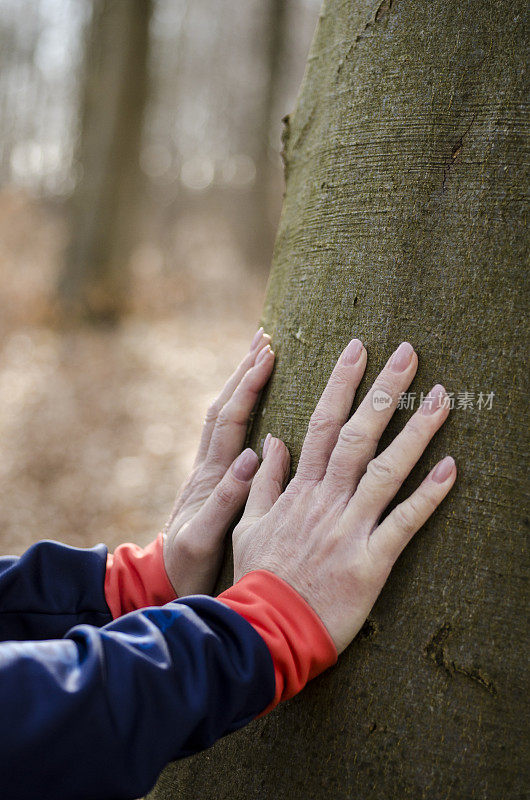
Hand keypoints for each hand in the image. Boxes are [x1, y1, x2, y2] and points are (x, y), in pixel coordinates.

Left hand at [163, 328, 274, 595]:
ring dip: (240, 385)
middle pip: (224, 408)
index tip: (267, 355)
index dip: (247, 386)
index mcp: (209, 477)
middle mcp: (208, 467)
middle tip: (264, 339)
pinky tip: (256, 403)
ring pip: (223, 418)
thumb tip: (251, 455)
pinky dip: (241, 410)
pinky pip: (228, 435)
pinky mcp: (214, 482)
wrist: (164, 582)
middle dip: (243, 372)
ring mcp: (210, 473)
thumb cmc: (187, 567)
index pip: (229, 420)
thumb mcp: (203, 539)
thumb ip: (225, 500)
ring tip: (260, 357)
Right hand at [232, 339, 455, 653]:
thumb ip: (263, 481)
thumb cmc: (260, 577)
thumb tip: (270, 441)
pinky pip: (404, 521)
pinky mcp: (371, 560)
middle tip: (410, 353)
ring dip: (416, 431)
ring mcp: (349, 527)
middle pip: (359, 434)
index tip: (358, 350)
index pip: (322, 423)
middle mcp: (327, 499)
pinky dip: (429, 494)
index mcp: (301, 489)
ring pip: (387, 469)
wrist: (267, 628)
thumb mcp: (250, 524)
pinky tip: (453, 468)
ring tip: (442, 397)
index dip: (342, 384)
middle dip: (385, 390)